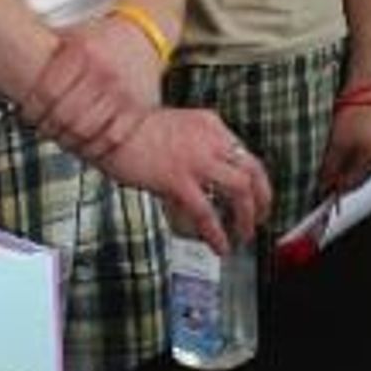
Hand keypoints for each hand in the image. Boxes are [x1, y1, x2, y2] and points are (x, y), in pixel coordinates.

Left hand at [20, 16, 162, 162]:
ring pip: (86, 130)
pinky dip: (95, 147)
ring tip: (62, 137)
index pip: (46, 93)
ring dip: (68, 140)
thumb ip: (38, 58)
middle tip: (43, 129)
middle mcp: (103, 72)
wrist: (144, 32)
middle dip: (48, 128)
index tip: (27, 115)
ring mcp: (122, 91)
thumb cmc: (98, 38)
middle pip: (64, 115)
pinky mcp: (139, 106)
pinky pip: (112, 137)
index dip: (31, 111)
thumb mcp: (69, 38)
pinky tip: (85, 144)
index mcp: (82, 52)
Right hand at [102, 108, 270, 251]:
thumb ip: (192, 148)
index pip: (243, 152)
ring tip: (243, 235)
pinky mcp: (178, 180)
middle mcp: (210, 140)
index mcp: (210, 125)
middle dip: (262, 198)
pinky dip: (217, 232)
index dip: (253, 177)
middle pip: (252, 170)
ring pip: (239, 191)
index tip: (255, 192)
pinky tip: (219, 245)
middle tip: (261, 217)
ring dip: (246, 217)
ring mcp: (196, 160)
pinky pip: (206, 212)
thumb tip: (200, 176)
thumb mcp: (174, 128)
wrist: (108, 124)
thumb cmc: (129, 127)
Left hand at [320, 101, 370, 195]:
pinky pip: (359, 151)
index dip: (333, 189)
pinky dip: (346, 153)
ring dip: (341, 165)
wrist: (366, 85)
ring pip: (356, 163)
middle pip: (355, 176)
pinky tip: (334, 148)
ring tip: (324, 160)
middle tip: (318, 176)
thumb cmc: (356, 113)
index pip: (352, 185)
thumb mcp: (338, 144)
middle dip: (337, 177)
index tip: (317, 190)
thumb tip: (323, 185)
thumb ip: (331, 167)